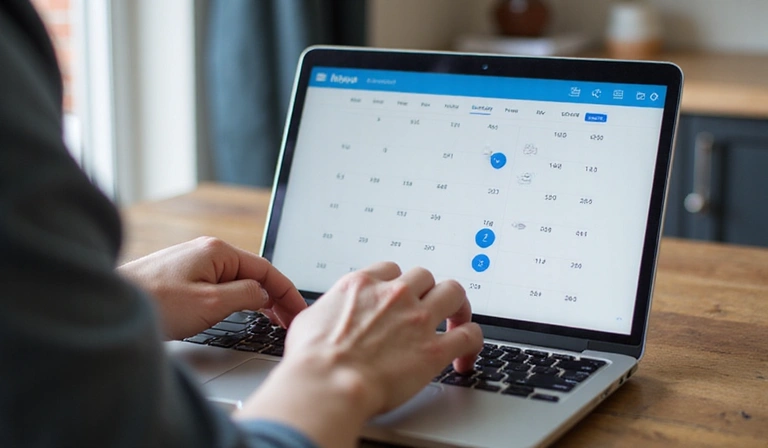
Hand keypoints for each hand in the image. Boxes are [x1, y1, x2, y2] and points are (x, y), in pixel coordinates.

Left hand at [118, 237, 305, 339]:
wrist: (107, 306)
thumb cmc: (152, 303)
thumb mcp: (210, 303)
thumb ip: (245, 296)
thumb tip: (263, 294)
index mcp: (218, 252)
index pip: (266, 270)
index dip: (287, 292)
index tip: (299, 311)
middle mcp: (206, 251)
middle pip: (253, 273)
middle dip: (275, 296)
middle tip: (288, 321)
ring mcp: (192, 262)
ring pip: (236, 280)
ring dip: (256, 298)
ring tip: (270, 319)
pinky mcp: (180, 276)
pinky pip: (219, 284)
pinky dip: (236, 298)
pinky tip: (239, 311)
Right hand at [236, 262, 482, 447]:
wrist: (328, 382)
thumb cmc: (313, 358)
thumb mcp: (310, 319)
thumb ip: (328, 310)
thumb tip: (325, 316)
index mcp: (363, 285)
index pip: (392, 270)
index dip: (397, 284)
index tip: (399, 297)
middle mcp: (394, 295)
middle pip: (426, 276)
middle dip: (428, 291)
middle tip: (428, 308)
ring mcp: (418, 319)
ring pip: (454, 293)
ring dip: (457, 306)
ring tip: (456, 321)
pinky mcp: (434, 350)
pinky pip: (469, 334)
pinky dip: (472, 341)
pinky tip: (466, 352)